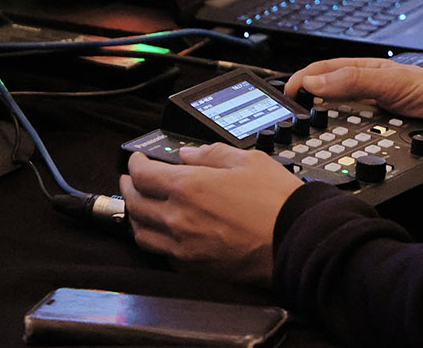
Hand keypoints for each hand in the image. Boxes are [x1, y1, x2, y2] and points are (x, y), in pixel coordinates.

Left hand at [120, 145, 302, 284]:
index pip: (143, 174)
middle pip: (135, 203)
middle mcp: (178, 218)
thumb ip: (212, 153)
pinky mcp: (192, 268)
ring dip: (136, 216)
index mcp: (189, 188)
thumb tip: (189, 153)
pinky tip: (163, 232)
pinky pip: (160, 253)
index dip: (135, 163)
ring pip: (141, 233)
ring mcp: (182, 246)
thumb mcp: (248, 160)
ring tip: (140, 206)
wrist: (293, 240)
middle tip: (131, 180)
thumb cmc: (276, 202)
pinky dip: (155, 240)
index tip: (137, 160)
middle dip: (129, 187)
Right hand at [286, 57, 422, 128]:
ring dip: (321, 123)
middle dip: (305, 103)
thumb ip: (355, 80)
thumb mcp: (392, 82)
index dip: (302, 79)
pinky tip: (335, 143)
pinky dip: (340, 138)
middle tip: (288, 117)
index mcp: (364, 69)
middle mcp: (364, 89)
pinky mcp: (378, 131)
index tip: (286, 94)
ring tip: (305, 130)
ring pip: (335, 117)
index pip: (323, 70)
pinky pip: (352, 134)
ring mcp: (370, 111)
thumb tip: (316, 81)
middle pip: (325, 95)